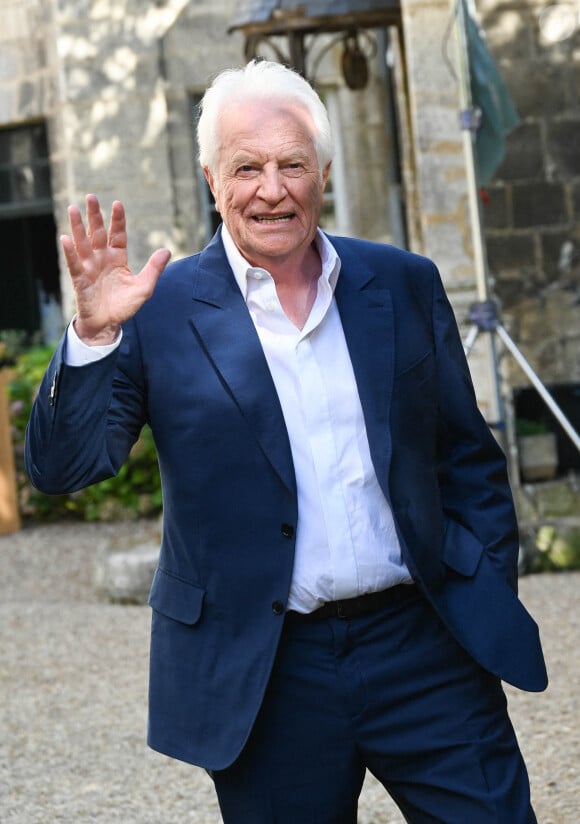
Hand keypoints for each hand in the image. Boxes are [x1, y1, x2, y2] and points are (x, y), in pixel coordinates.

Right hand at [61, 194, 170, 344]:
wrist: (108, 324)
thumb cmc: (124, 306)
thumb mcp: (144, 287)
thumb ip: (154, 269)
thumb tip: (166, 250)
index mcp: (117, 258)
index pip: (117, 234)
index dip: (117, 220)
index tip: (117, 203)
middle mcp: (101, 258)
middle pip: (97, 233)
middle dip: (94, 215)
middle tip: (90, 197)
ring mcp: (89, 267)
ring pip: (83, 243)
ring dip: (78, 226)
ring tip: (73, 208)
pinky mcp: (80, 279)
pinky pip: (74, 263)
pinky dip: (70, 251)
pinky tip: (66, 238)